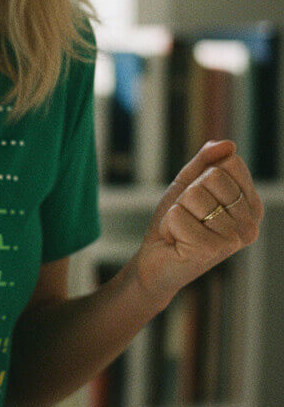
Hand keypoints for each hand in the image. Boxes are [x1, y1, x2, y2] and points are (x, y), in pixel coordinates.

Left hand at [132, 140, 263, 311]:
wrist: (155, 262)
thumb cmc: (175, 223)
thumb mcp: (189, 184)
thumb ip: (206, 160)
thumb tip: (229, 144)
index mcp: (251, 206)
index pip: (231, 163)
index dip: (204, 175)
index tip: (199, 199)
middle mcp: (250, 224)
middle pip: (213, 177)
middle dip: (189, 194)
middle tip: (188, 217)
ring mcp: (233, 240)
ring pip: (194, 195)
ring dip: (178, 211)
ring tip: (182, 230)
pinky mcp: (209, 250)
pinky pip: (179, 215)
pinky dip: (169, 224)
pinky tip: (176, 241)